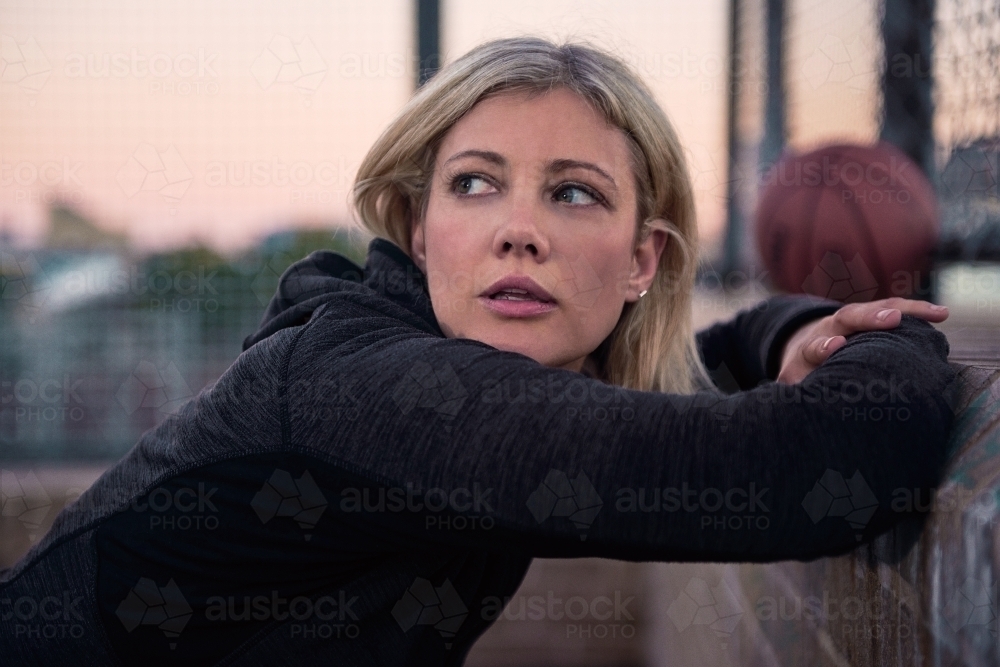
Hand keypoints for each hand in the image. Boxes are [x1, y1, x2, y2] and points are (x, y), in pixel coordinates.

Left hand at [777, 297, 949, 384]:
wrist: (806, 347)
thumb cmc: (804, 374)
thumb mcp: (793, 385)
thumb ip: (790, 396)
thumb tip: (788, 412)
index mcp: (810, 347)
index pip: (815, 345)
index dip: (823, 347)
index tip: (834, 346)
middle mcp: (832, 327)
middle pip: (848, 317)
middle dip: (869, 318)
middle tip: (890, 319)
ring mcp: (854, 319)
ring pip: (878, 307)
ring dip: (906, 310)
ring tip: (936, 314)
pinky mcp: (872, 316)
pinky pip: (896, 309)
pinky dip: (917, 311)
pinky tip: (942, 315)